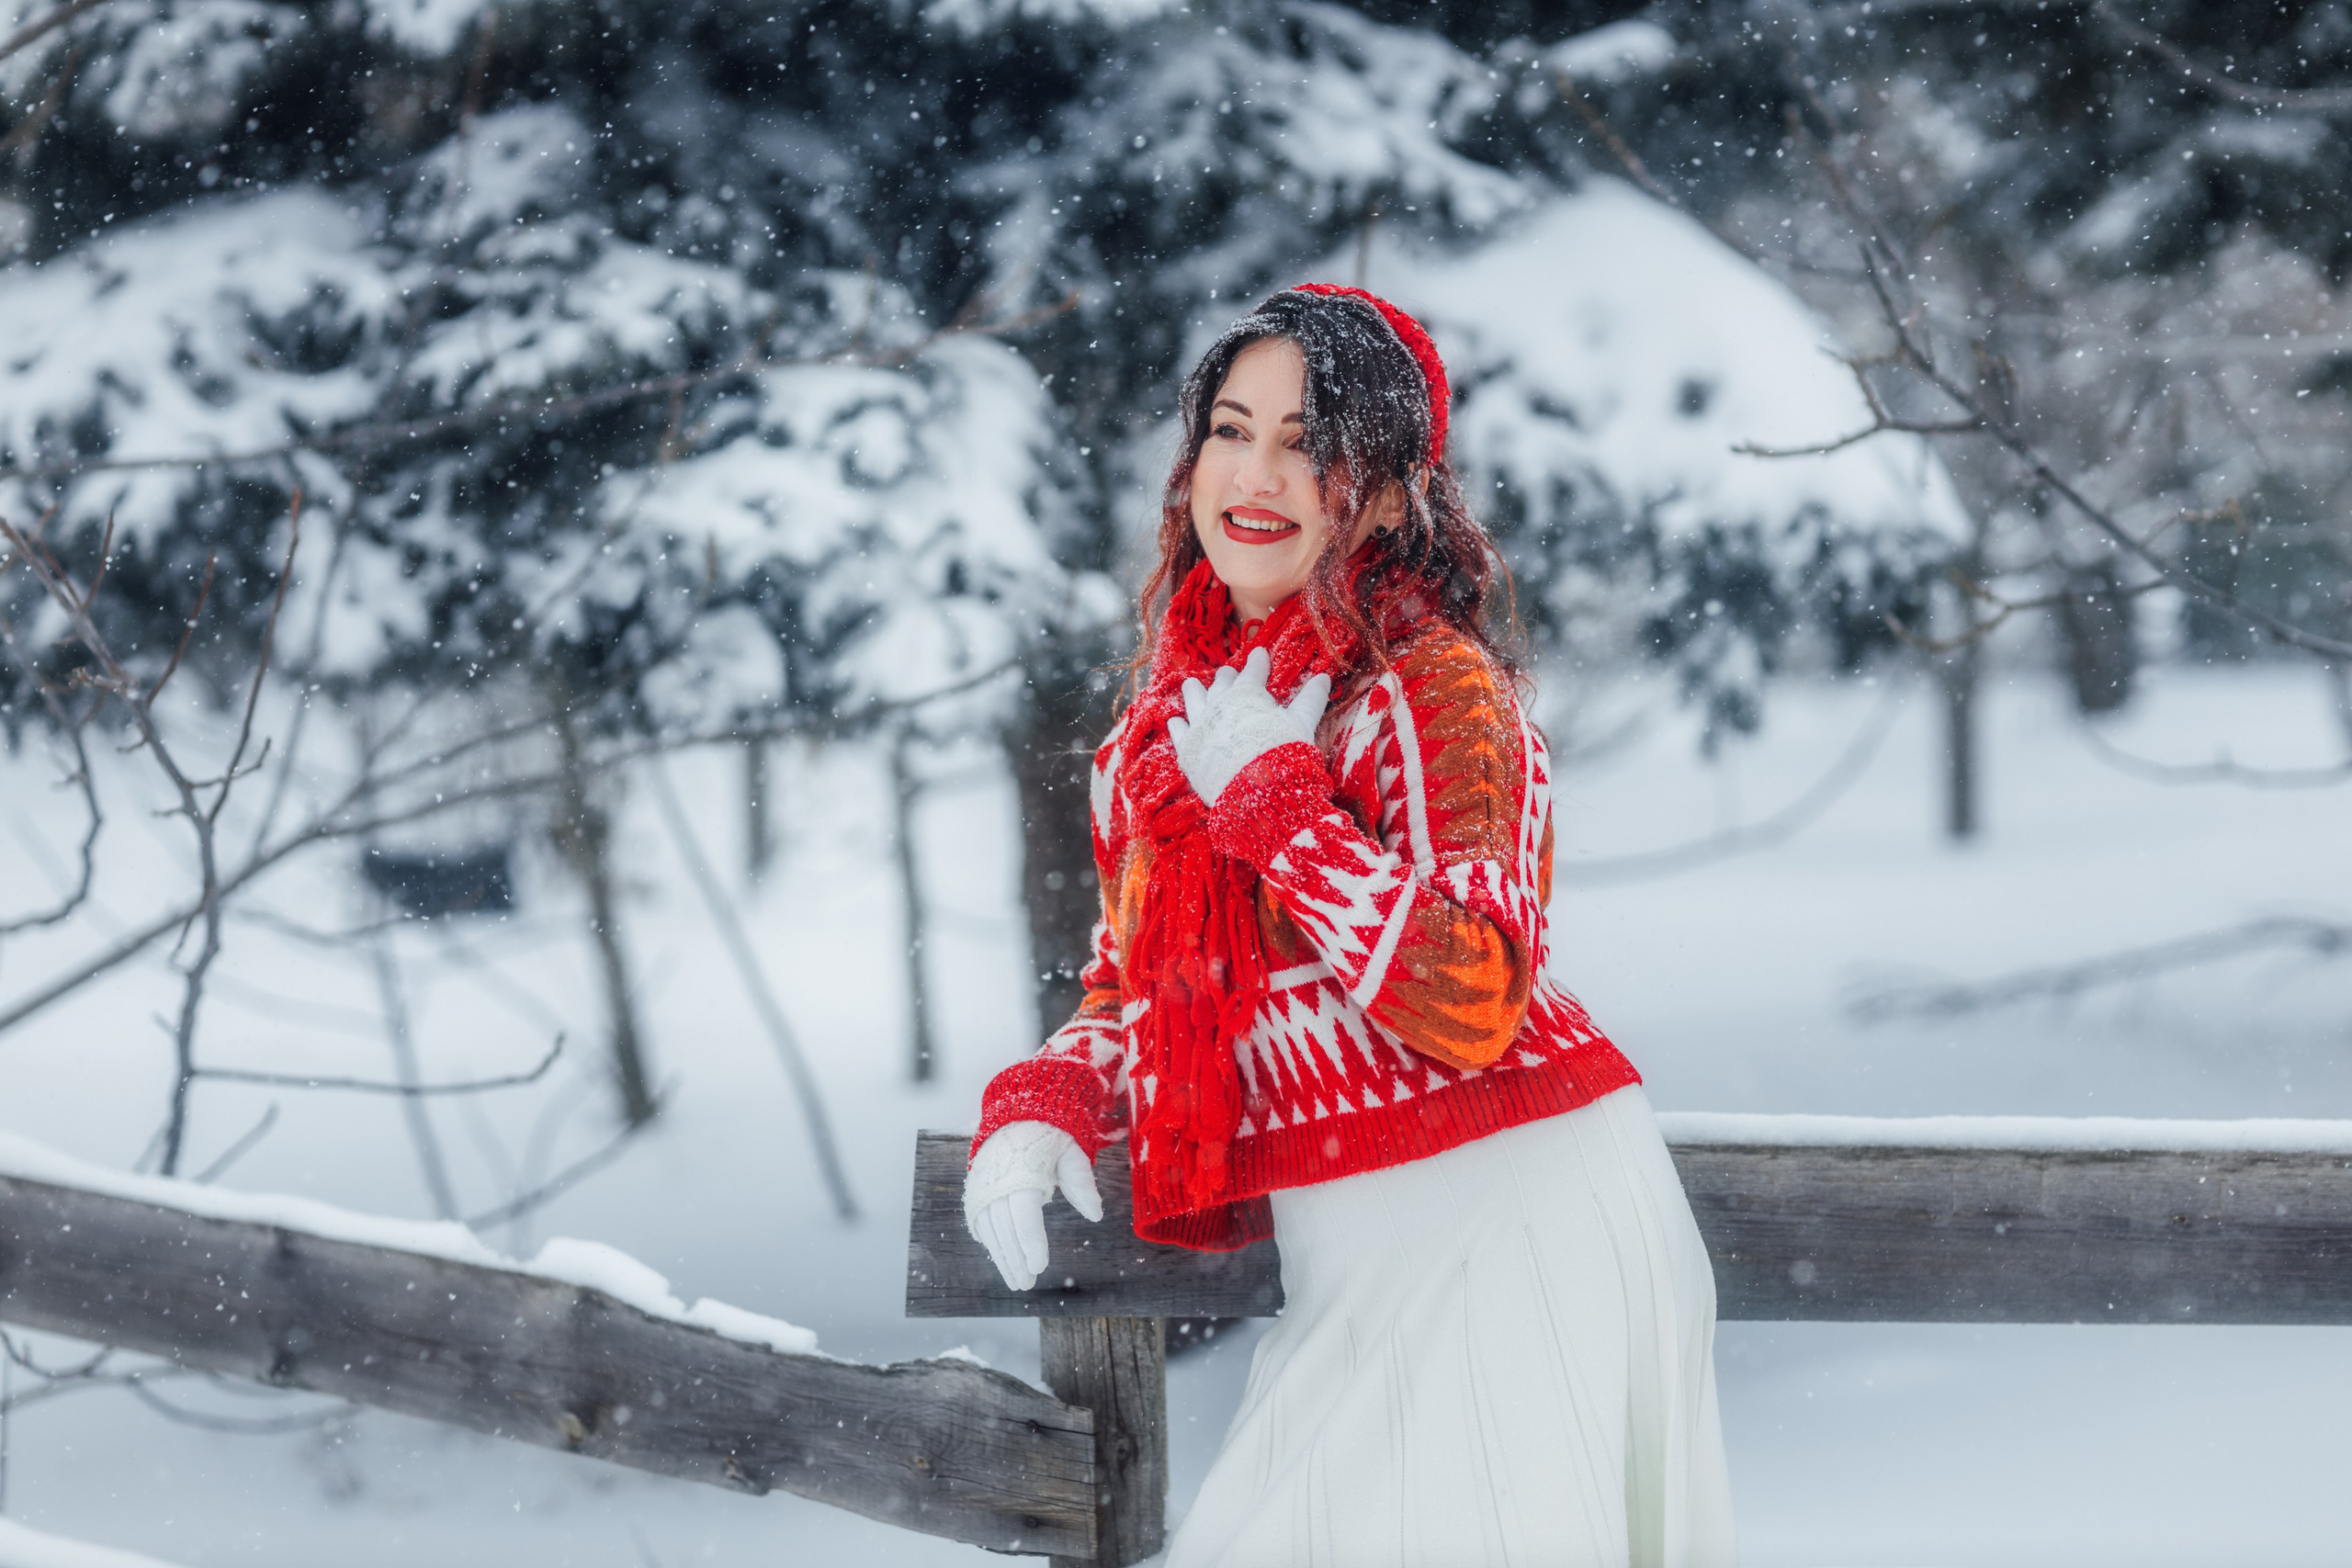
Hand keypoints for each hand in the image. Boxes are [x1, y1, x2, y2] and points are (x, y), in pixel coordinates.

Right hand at [963, 1121, 1103, 1290]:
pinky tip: (1001, 1259)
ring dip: (1002, 1257)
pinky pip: (980, 1221)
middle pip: (1005, 1227)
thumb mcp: (1071, 1152)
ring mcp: (983, 1185)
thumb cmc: (1049, 1135)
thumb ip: (1082, 1182)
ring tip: (1016, 1281)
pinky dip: (990, 1242)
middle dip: (1015, 1258)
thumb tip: (1096, 1214)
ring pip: (990, 1229)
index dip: (1031, 1240)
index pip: (1025, 1212)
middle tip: (1027, 1283)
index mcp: (1023, 1171)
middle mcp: (998, 1180)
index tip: (1039, 1265)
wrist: (1016, 1114)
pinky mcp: (976, 1189)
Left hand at [1166, 647, 1331, 808]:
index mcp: (1247, 693)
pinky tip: (1176, 720)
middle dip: (1228, 678)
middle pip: (1222, 683)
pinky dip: (1178, 724)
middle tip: (1232, 675)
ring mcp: (1200, 725)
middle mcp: (1219, 704)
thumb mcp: (1301, 724)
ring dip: (1196, 691)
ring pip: (1193, 699)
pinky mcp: (1187, 749)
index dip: (1258, 662)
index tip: (1259, 654)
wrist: (1258, 792)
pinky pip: (1178, 731)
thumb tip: (1325, 677)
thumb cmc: (1284, 753)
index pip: (1253, 671)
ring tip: (1194, 685)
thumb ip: (1310, 699)